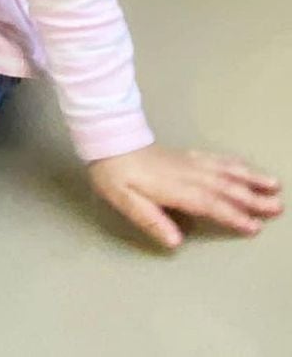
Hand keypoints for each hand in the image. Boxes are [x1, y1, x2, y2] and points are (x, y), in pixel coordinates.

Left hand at [88, 144, 282, 249]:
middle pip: (224, 187)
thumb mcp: (124, 200)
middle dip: (252, 198)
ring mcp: (188, 162)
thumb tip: (175, 242)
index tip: (254, 226)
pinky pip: (215, 159)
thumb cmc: (114, 174)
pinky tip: (244, 168)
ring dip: (249, 178)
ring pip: (225, 170)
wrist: (108, 140)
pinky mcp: (186, 156)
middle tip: (277, 207)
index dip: (232, 215)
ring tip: (274, 185)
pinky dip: (234, 164)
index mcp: (174, 188)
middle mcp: (187, 174)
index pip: (209, 203)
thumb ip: (150, 219)